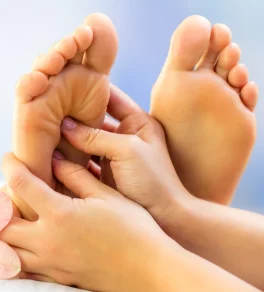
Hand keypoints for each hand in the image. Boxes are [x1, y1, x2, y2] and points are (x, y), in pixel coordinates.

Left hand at [0, 152, 173, 290]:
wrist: (146, 268)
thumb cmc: (133, 229)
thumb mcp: (107, 196)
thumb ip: (77, 176)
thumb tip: (57, 161)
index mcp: (61, 214)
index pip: (22, 185)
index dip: (11, 167)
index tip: (10, 159)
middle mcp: (48, 240)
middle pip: (3, 223)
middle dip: (3, 204)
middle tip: (16, 192)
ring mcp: (50, 262)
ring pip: (8, 249)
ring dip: (8, 229)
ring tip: (24, 215)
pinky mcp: (57, 276)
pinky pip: (24, 266)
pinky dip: (18, 253)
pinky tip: (35, 241)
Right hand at [60, 84, 190, 221]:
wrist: (165, 216)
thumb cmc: (154, 180)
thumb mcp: (127, 150)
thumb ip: (96, 136)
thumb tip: (66, 125)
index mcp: (138, 123)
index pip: (111, 98)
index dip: (91, 90)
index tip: (67, 83)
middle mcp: (125, 136)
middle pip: (95, 120)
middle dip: (75, 115)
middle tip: (49, 107)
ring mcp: (114, 155)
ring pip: (87, 141)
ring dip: (70, 139)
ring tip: (46, 130)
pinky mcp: (106, 173)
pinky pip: (85, 161)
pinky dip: (71, 159)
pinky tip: (53, 155)